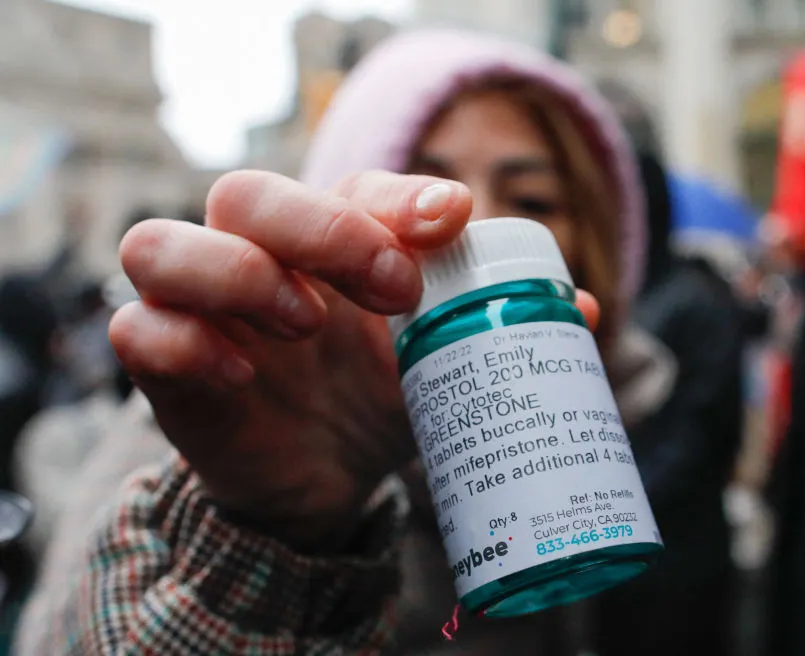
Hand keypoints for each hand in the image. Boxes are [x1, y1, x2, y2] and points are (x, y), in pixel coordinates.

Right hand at [111, 170, 599, 547]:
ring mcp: (205, 312)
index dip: (396, 195)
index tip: (453, 221)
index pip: (351, 184)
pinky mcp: (169, 372)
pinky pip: (136, 330)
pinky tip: (240, 375)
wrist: (335, 478)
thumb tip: (586, 312)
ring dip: (236, 273)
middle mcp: (263, 260)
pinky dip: (181, 341)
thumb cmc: (389, 399)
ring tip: (304, 322)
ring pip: (158, 244)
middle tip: (391, 285)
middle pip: (244, 192)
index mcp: (337, 242)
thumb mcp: (447, 360)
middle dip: (319, 227)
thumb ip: (505, 329)